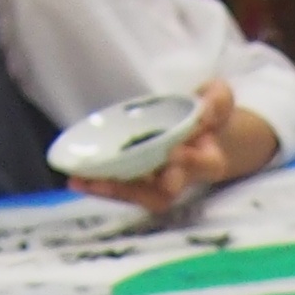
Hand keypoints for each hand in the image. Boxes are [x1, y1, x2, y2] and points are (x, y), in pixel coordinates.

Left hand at [69, 82, 272, 214]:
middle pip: (166, 192)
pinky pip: (123, 189)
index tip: (174, 151)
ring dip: (112, 191)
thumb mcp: (218, 98)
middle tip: (117, 175)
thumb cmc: (207, 113)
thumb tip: (204, 108)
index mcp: (209, 159)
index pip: (204, 164)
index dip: (191, 161)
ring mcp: (160, 184)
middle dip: (142, 185)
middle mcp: (184, 179)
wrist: (204, 133)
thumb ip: (216, 100)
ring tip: (83, 181)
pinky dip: (100, 186)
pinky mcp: (140, 182)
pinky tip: (76, 179)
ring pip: (140, 196)